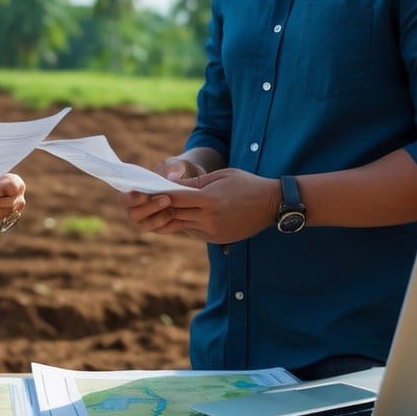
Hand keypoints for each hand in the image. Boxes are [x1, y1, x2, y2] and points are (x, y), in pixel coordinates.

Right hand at [118, 155, 208, 232]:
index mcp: (130, 192)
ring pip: (147, 225)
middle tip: (166, 199)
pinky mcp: (159, 227)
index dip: (132, 199)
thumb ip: (172, 168)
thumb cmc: (175, 172)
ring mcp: (145, 220)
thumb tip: (170, 177)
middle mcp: (134, 208)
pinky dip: (171, 225)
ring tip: (175, 209)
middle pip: (133, 215)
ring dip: (160, 218)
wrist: (188, 184)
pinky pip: (162, 230)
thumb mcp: (176, 165)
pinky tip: (182, 218)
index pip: (124, 198)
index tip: (146, 195)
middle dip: (149, 208)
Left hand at [126, 169, 279, 243]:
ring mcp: (212, 232)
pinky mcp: (216, 239)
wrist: (271, 205)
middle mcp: (209, 219)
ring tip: (159, 206)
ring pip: (181, 224)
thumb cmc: (246, 184)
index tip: (145, 190)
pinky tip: (183, 214)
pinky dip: (185, 223)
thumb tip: (171, 184)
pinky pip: (193, 231)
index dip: (158, 195)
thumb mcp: (220, 176)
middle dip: (159, 207)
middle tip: (144, 200)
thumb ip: (195, 182)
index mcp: (209, 200)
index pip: (174, 199)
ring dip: (171, 216)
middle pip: (174, 214)